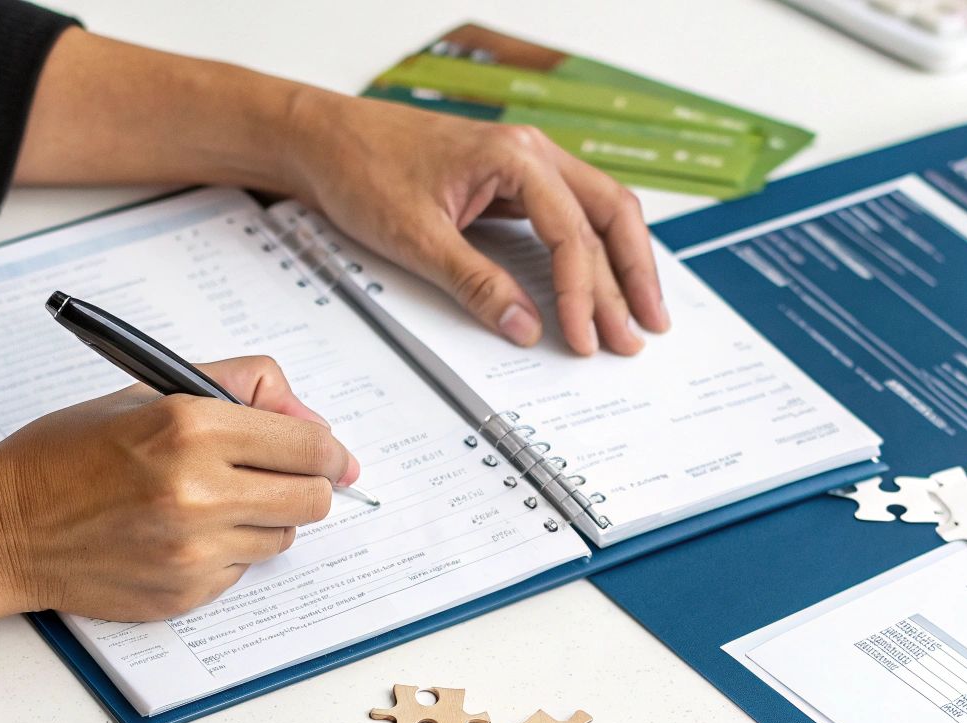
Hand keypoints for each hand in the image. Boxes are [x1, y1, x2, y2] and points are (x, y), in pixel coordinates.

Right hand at [0, 356, 355, 620]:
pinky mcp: (184, 594)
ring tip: (209, 502)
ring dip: (261, 519)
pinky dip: (225, 551)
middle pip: (311, 499)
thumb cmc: (66, 455)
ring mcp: (192, 551)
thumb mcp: (149, 390)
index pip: (309, 446)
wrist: (2, 528)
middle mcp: (197, 492)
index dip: (328, 450)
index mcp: (190, 427)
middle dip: (304, 484)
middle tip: (276, 477)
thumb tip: (311, 423)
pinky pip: (240, 570)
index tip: (329, 455)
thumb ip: (240, 389)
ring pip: (281, 538)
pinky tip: (177, 534)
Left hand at [281, 93, 671, 355]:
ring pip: (599, 212)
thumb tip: (524, 326)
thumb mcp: (416, 237)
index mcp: (514, 156)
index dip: (582, 293)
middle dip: (630, 278)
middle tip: (640, 334)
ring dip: (623, 264)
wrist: (325, 141)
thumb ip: (474, 283)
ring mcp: (527, 164)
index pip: (570, 233)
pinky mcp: (513, 182)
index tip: (583, 338)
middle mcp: (532, 152)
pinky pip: (572, 215)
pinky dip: (593, 251)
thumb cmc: (362, 170)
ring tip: (641, 314)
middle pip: (610, 214)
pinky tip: (604, 283)